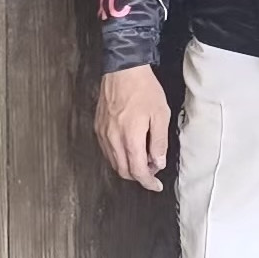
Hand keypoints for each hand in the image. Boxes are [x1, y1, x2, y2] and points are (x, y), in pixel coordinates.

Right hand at [95, 65, 169, 191]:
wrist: (123, 71)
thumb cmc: (143, 89)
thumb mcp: (160, 114)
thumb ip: (158, 141)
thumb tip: (157, 162)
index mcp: (129, 137)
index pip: (137, 170)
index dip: (147, 182)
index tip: (156, 186)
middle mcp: (112, 139)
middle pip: (123, 170)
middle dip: (138, 176)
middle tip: (152, 171)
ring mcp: (102, 134)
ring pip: (114, 162)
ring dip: (128, 166)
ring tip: (144, 159)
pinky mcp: (98, 127)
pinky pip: (107, 150)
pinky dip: (119, 156)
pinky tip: (130, 149)